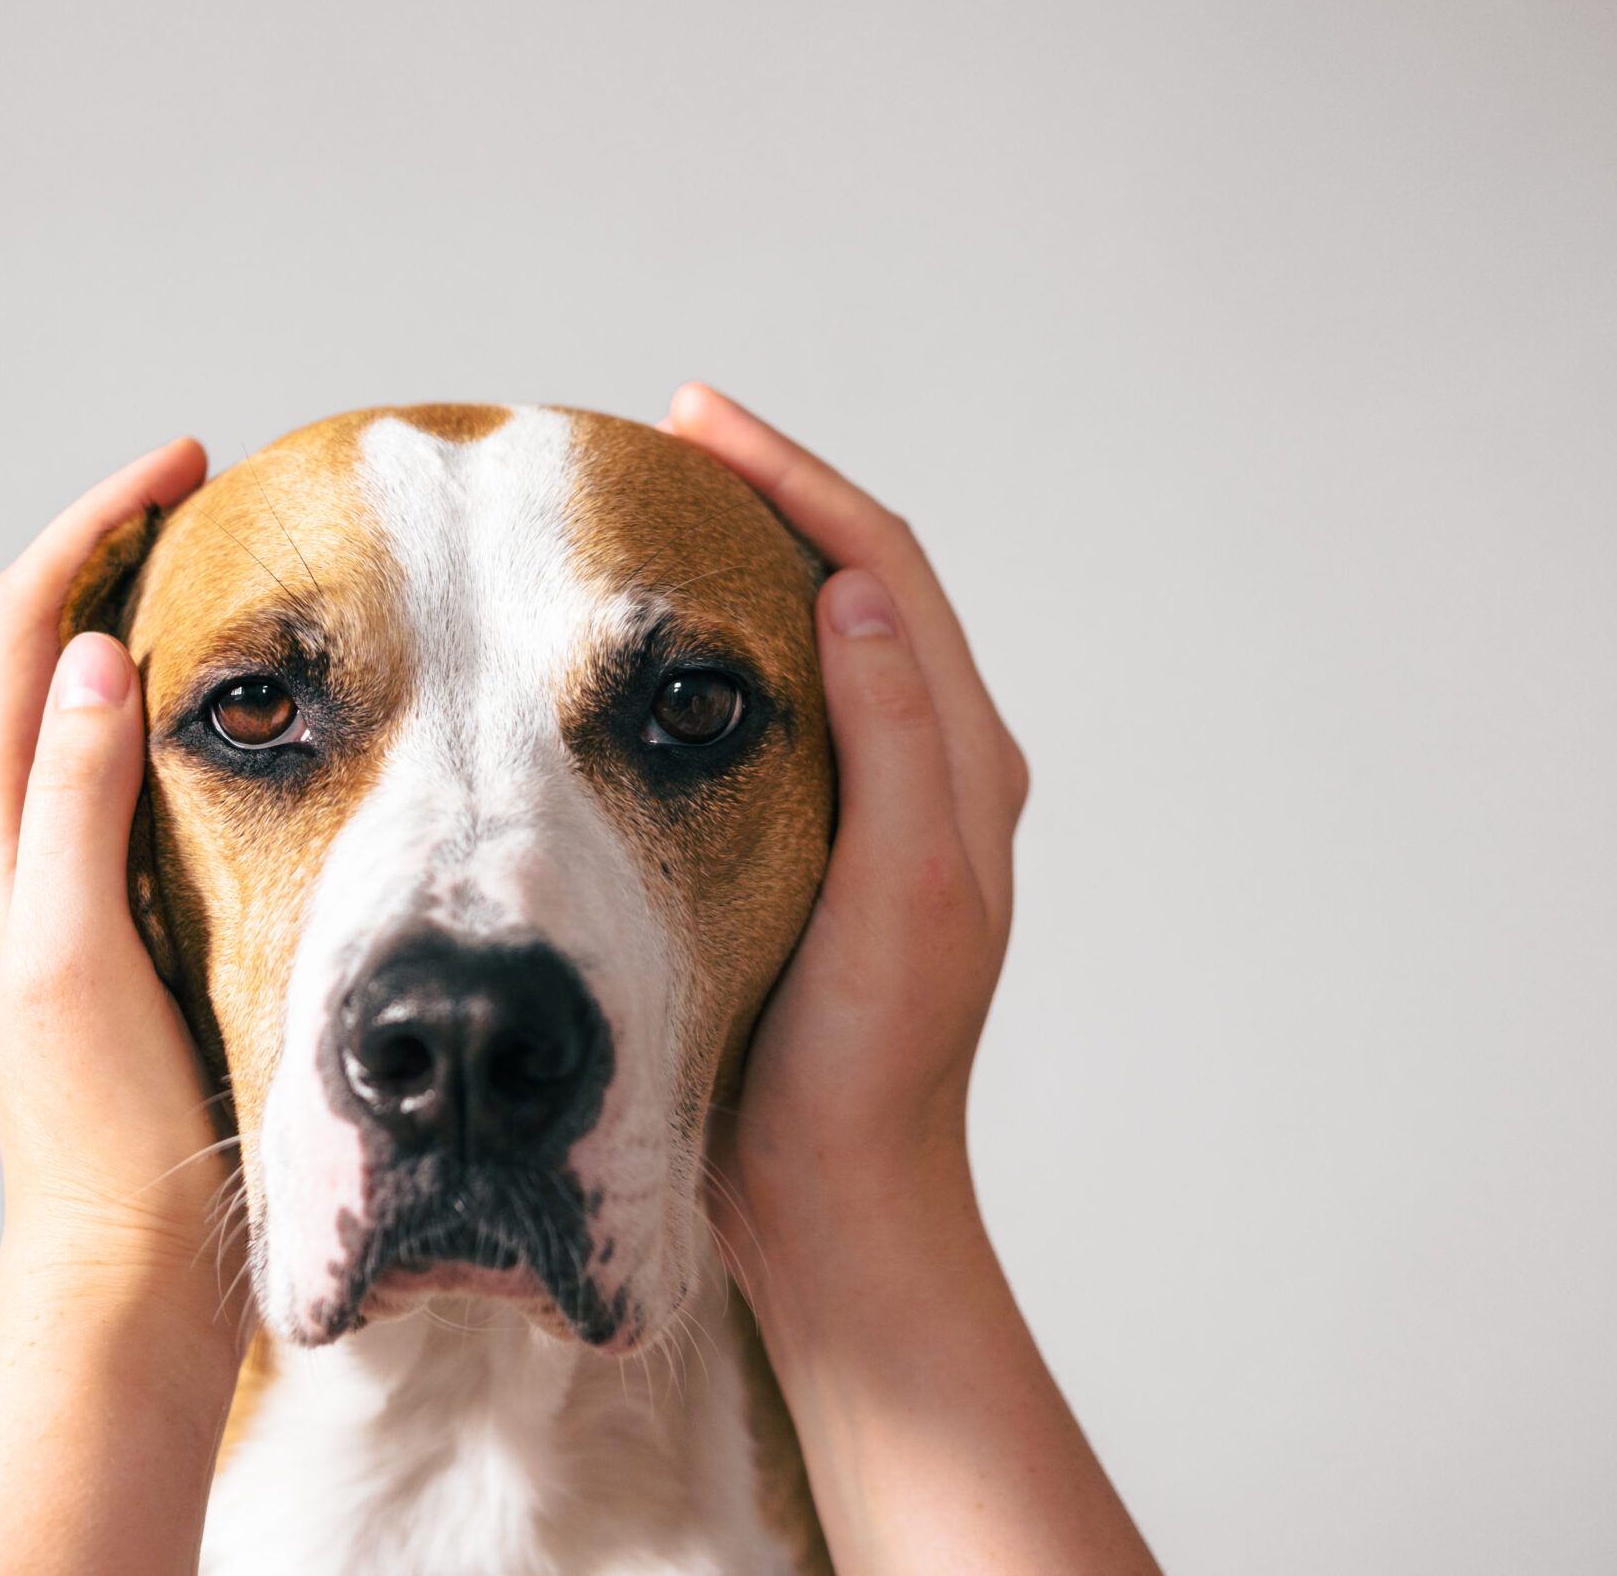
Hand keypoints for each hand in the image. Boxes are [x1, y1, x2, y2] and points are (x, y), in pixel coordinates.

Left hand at [0, 435, 230, 1300]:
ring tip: (215, 568)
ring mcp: (30, 873)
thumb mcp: (83, 945)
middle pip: (30, 646)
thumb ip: (77, 798)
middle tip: (207, 495)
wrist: (118, 1248)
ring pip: (61, 698)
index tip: (185, 466)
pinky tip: (220, 704)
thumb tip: (91, 655)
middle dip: (107, 549)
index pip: (19, 627)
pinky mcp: (80, 907)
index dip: (92, 527)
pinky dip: (147, 696)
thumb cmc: (107, 1116)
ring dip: (123, 614)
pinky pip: (97, 760)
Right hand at [669, 385, 1029, 1303]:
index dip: (795, 480)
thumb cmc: (867, 1062)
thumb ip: (897, 743)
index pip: (882, 569)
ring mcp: (877, 805)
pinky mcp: (818, 842)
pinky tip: (652, 645)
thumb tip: (850, 594)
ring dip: (748, 558)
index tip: (694, 421)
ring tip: (657, 509)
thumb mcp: (901, 896)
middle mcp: (934, 768)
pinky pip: (776, 705)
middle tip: (666, 435)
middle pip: (856, 580)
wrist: (839, 1195)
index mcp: (964, 764)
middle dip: (769, 495)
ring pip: (817, 636)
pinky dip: (722, 644)